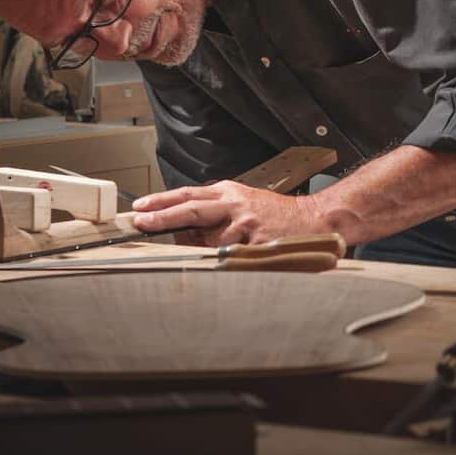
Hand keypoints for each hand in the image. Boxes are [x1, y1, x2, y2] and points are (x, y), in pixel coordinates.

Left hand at [130, 181, 320, 245]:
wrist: (315, 219)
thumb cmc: (277, 216)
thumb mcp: (243, 205)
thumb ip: (214, 215)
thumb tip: (181, 231)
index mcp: (229, 193)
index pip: (189, 195)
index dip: (162, 201)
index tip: (140, 208)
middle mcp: (235, 205)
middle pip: (192, 209)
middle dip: (163, 216)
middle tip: (141, 221)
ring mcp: (246, 223)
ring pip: (212, 242)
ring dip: (213, 250)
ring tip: (236, 247)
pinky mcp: (258, 241)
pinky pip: (233, 257)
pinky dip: (233, 261)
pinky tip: (247, 255)